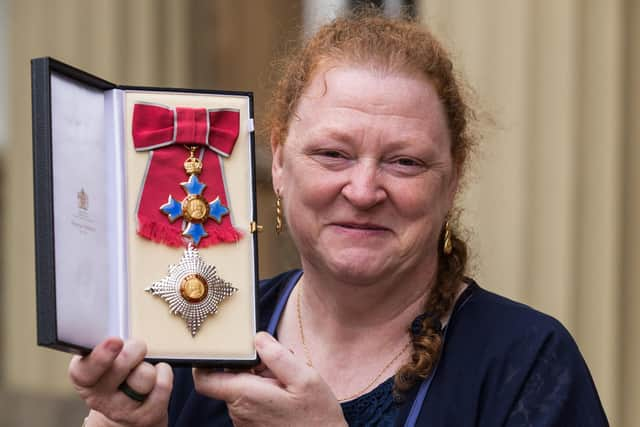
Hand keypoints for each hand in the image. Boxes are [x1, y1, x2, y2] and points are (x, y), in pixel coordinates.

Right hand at [68, 337, 172, 426]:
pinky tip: (158, 373)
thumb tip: (121, 329)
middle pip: (121, 367)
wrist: (127, 408)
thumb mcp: (106, 357)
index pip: (85, 370)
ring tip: (143, 367)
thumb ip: (109, 344)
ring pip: (144, 376)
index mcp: (84, 378)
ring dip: (148, 366)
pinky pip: (162, 386)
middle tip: (136, 347)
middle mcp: (99, 397)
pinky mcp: (145, 416)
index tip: (115, 341)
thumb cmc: (116, 373)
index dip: (101, 356)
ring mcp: (122, 409)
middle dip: (134, 349)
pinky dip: (165, 373)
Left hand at [193, 332, 346, 426]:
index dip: (203, 362)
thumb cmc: (316, 416)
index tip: (215, 349)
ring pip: (243, 389)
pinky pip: (252, 402)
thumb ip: (278, 356)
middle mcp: (240, 411)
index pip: (205, 380)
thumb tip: (259, 339)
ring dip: (260, 379)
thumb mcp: (305, 378)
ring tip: (287, 381)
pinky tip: (286, 393)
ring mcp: (246, 421)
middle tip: (277, 362)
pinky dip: (265, 392)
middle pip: (230, 379)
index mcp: (246, 395)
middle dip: (250, 366)